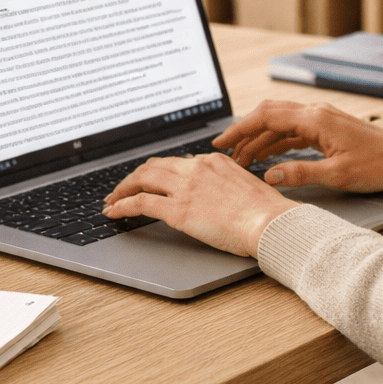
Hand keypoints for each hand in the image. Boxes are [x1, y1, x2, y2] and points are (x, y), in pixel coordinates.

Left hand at [102, 153, 298, 257]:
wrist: (269, 222)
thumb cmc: (266, 212)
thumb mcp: (246, 186)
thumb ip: (227, 183)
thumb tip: (219, 195)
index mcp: (213, 161)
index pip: (177, 162)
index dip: (159, 172)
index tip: (151, 180)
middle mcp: (196, 168)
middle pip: (155, 166)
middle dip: (135, 176)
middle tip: (123, 188)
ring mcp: (185, 187)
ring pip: (142, 179)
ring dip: (123, 189)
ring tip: (112, 199)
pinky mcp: (177, 210)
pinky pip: (139, 202)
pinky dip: (122, 206)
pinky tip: (114, 212)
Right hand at [213, 100, 382, 193]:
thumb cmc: (378, 165)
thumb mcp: (337, 176)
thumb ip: (299, 174)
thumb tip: (268, 175)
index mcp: (315, 119)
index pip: (266, 117)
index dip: (240, 130)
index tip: (221, 143)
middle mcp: (316, 113)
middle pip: (270, 115)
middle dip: (245, 133)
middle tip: (226, 152)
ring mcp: (323, 119)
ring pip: (282, 123)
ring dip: (261, 139)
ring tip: (243, 160)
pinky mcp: (329, 129)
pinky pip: (295, 131)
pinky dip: (278, 142)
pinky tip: (269, 157)